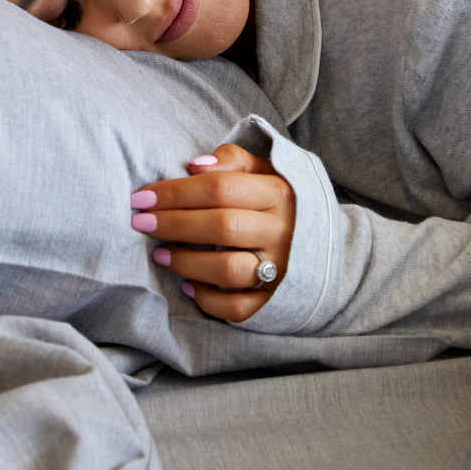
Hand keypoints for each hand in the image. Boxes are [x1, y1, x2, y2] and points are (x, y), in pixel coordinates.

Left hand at [130, 144, 294, 321]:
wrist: (330, 248)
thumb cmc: (284, 203)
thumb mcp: (268, 171)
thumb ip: (233, 161)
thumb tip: (193, 165)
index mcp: (280, 193)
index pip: (220, 187)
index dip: (176, 191)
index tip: (143, 196)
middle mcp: (282, 231)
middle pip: (221, 226)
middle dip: (173, 223)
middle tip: (140, 222)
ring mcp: (281, 269)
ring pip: (227, 270)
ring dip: (186, 262)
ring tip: (159, 254)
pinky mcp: (275, 301)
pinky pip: (237, 308)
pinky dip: (207, 300)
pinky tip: (186, 285)